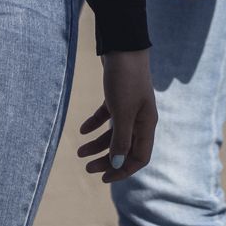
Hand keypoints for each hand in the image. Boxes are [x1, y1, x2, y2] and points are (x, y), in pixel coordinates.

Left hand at [76, 50, 156, 186]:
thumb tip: (118, 163)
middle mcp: (140, 118)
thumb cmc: (125, 80)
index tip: (104, 178)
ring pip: (114, 134)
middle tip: (86, 167)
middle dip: (106, 160)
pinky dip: (95, 125)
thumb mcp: (123, 113)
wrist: (123, 47)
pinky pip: (107, 117)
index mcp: (146, 124)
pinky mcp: (118, 96)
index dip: (123, 170)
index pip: (139, 157)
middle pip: (125, 147)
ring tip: (79, 152)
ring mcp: (129, 107)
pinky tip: (82, 130)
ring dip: (97, 144)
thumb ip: (121, 139)